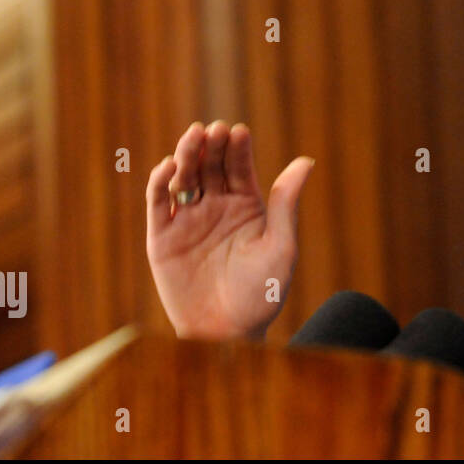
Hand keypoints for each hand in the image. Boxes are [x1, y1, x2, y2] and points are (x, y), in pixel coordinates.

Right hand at [145, 120, 313, 339]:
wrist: (228, 333)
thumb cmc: (261, 293)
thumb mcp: (281, 246)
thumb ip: (287, 204)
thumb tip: (306, 161)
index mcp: (246, 206)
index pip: (240, 167)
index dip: (238, 148)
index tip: (238, 132)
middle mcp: (216, 207)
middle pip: (210, 166)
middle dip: (211, 146)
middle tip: (213, 130)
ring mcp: (188, 219)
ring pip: (184, 178)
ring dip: (186, 156)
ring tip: (192, 138)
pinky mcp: (161, 237)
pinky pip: (157, 204)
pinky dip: (159, 182)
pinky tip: (168, 167)